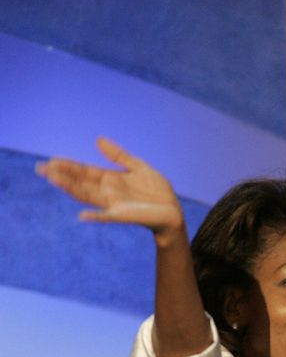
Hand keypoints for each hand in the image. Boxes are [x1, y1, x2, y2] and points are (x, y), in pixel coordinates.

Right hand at [36, 137, 184, 244]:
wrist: (173, 211)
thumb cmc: (157, 191)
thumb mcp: (139, 167)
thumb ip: (119, 156)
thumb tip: (97, 139)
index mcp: (110, 179)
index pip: (85, 171)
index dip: (69, 166)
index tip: (51, 161)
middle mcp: (108, 192)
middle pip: (81, 182)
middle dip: (62, 175)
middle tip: (41, 168)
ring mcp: (114, 205)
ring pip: (88, 196)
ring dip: (71, 189)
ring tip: (54, 180)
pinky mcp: (124, 216)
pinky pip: (107, 217)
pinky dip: (96, 217)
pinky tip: (83, 216)